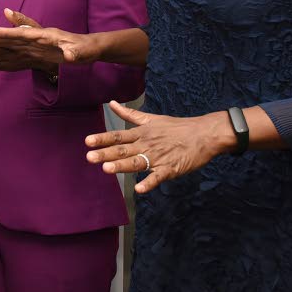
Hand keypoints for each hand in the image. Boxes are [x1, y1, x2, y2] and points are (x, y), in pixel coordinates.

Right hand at [0, 9, 98, 63]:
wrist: (87, 47)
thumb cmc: (85, 48)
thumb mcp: (83, 52)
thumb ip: (75, 53)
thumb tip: (69, 56)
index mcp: (46, 36)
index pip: (24, 34)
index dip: (8, 33)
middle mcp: (35, 40)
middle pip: (10, 40)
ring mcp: (32, 47)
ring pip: (7, 47)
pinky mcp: (32, 54)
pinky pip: (12, 56)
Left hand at [84, 101, 235, 193]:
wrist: (204, 134)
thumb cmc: (177, 127)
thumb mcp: (151, 118)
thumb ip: (130, 114)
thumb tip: (112, 103)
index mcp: (141, 133)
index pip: (118, 136)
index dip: (103, 139)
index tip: (87, 141)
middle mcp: (146, 144)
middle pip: (123, 150)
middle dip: (106, 153)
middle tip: (89, 157)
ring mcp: (158, 157)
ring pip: (137, 162)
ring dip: (122, 165)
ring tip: (106, 168)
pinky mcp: (171, 168)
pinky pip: (158, 176)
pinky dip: (149, 182)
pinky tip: (139, 188)